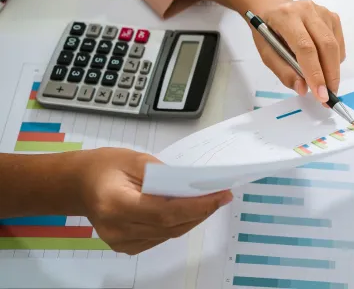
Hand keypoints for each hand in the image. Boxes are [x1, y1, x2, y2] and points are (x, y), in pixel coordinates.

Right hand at [78, 148, 232, 254]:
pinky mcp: (126, 246)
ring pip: (169, 234)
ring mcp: (120, 241)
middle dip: (202, 211)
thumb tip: (192, 184)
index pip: (165, 212)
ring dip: (193, 218)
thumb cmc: (104, 167)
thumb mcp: (135, 159)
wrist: (79, 184)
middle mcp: (117, 228)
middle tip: (222, 196)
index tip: (220, 195)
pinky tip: (191, 210)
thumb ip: (163, 173)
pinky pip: (161, 237)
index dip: (197, 206)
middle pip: (170, 226)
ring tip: (211, 201)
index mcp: (116, 204)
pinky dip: (179, 224)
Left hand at [183, 0, 345, 104]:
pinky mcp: (332, 16)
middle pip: (326, 46)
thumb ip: (284, 72)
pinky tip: (324, 64)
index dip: (315, 73)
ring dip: (333, 70)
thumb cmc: (267, 30)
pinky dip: (335, 59)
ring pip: (335, 45)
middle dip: (330, 75)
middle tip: (329, 96)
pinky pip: (339, 43)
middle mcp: (306, 10)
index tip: (321, 95)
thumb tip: (304, 89)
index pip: (305, 48)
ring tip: (326, 84)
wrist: (272, 7)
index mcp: (286, 17)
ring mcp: (322, 11)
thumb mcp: (266, 53)